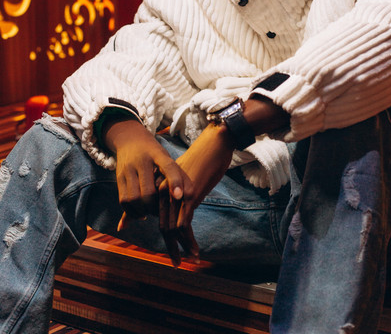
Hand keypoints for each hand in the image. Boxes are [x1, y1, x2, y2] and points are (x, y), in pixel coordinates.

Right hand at [102, 119, 184, 233]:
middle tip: (161, 211)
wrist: (130, 140)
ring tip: (150, 213)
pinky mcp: (119, 178)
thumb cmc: (155, 154)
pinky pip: (123, 201)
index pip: (168, 167)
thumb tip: (186, 196)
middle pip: (148, 191)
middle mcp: (142, 161)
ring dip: (143, 210)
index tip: (179, 196)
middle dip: (155, 206)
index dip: (175, 181)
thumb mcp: (167, 158)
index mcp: (159, 154)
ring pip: (134, 198)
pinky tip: (141, 213)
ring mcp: (128, 169)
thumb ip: (177, 174)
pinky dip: (132, 211)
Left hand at [158, 122, 234, 265]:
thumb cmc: (204, 159)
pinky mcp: (189, 196)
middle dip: (170, 246)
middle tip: (176, 263)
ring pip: (172, 228)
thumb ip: (182, 191)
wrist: (214, 144)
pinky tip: (194, 251)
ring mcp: (176, 194)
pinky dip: (189, 241)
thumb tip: (186, 205)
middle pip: (163, 225)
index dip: (166, 236)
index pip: (159, 217)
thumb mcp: (189, 177)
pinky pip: (184, 225)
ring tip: (185, 261)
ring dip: (178, 248)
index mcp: (163, 186)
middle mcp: (165, 191)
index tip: (173, 250)